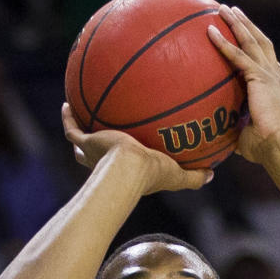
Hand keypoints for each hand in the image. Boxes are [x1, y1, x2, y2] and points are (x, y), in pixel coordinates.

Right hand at [61, 103, 212, 192]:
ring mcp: (93, 152)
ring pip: (80, 142)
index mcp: (125, 171)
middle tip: (98, 134)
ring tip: (78, 113)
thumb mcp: (177, 175)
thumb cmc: (152, 174)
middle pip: (94, 158)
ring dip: (79, 129)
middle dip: (93, 148)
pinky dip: (68, 117)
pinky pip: (71, 128)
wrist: (129, 169)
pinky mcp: (86, 141)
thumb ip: (194, 176)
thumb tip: (213, 174)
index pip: (122, 168)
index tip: (125, 152)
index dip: (123, 162)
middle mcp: (106, 164)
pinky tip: (67, 102)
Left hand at [207, 6, 279, 163]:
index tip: (247, 35)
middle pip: (260, 41)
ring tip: (222, 8)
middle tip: (233, 10)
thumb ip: (234, 128)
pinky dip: (223, 42)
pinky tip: (210, 30)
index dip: (258, 45)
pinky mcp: (259, 77)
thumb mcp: (246, 134)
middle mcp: (274, 75)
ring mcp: (268, 74)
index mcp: (274, 86)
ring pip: (250, 40)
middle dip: (246, 24)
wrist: (276, 145)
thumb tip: (217, 138)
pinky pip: (237, 55)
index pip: (267, 60)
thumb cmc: (263, 147)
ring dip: (237, 22)